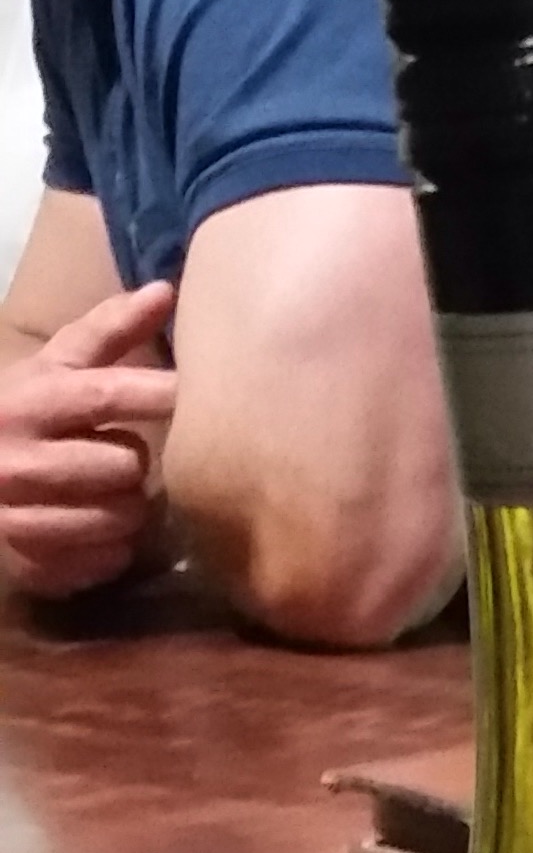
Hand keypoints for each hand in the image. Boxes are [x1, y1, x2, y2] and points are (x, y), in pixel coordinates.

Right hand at [0, 277, 178, 596]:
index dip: (157, 395)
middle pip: (126, 465)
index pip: (107, 394)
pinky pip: (109, 559)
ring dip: (131, 507)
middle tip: (121, 457)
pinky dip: (115, 546)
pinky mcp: (34, 563)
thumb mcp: (56, 367)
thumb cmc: (25, 415)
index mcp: (29, 400)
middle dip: (135, 462)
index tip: (194, 395)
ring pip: (123, 517)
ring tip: (109, 492)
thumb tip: (166, 290)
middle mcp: (19, 458)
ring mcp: (20, 516)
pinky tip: (95, 528)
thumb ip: (109, 331)